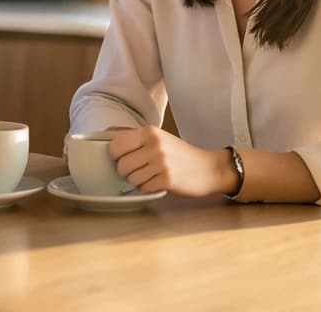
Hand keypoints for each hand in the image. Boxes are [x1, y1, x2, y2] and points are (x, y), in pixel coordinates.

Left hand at [108, 126, 236, 196]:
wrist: (209, 168)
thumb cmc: (181, 155)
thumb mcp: (160, 138)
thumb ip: (138, 141)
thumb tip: (111, 149)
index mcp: (149, 132)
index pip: (115, 145)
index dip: (117, 156)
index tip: (125, 158)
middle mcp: (154, 145)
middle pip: (121, 165)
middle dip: (127, 172)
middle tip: (139, 170)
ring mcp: (161, 163)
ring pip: (131, 178)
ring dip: (138, 181)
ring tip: (151, 176)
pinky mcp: (167, 180)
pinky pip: (144, 188)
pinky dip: (148, 188)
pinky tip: (158, 182)